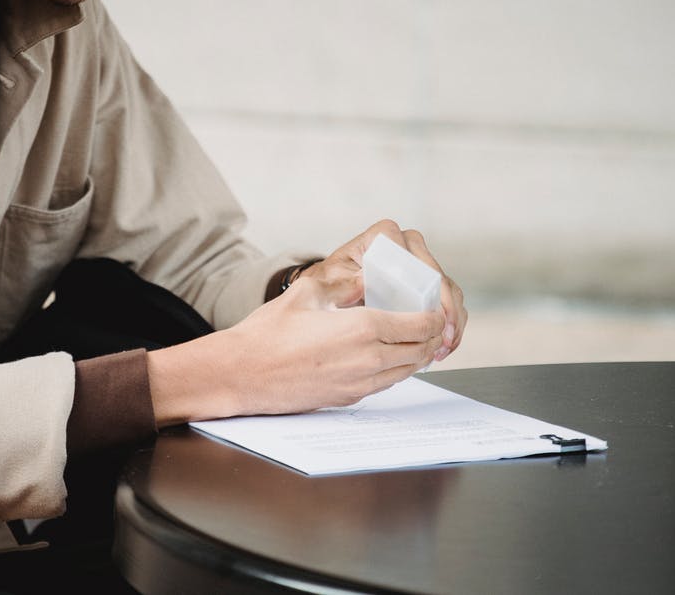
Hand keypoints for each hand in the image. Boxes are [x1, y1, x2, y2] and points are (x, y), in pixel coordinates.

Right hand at [149, 275, 446, 422]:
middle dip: (431, 338)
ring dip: (416, 356)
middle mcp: (367, 360)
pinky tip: (386, 357)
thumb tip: (367, 277)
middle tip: (430, 325)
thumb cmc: (266, 334)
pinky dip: (395, 370)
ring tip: (414, 341)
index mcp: (362, 328)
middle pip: (419, 351)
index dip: (433, 317)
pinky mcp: (348, 398)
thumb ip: (343, 283)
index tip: (434, 309)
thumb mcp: (307, 293)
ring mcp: (359, 384)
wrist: (241, 374)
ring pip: (406, 371)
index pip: (419, 326)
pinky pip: (385, 384)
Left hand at [296, 219, 466, 360]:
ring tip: (444, 345)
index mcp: (383, 237)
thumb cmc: (330, 284)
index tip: (427, 312)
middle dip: (445, 309)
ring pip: (448, 290)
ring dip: (452, 320)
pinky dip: (450, 323)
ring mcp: (420, 262)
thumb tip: (363, 283)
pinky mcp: (427, 281)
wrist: (330, 292)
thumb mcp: (329, 283)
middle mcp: (406, 244)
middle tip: (443, 335)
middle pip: (438, 275)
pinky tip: (444, 343)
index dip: (426, 286)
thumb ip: (343, 282)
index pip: (413, 258)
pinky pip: (448, 300)